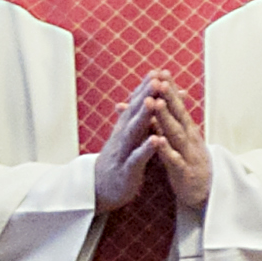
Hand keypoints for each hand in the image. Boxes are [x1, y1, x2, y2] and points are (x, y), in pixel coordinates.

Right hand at [91, 77, 160, 208]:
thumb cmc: (122, 160)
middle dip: (146, 95)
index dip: (147, 88)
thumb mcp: (133, 137)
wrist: (101, 189)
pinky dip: (146, 149)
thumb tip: (159, 97)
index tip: (159, 71)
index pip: (137, 104)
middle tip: (157, 78)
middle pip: (135, 112)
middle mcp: (123, 136)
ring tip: (154, 101)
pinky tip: (156, 140)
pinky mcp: (127, 169)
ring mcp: (124, 152)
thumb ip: (145, 118)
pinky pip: (137, 158)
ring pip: (134, 131)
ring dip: (144, 116)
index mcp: (126, 127)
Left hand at [142, 73, 210, 211]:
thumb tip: (151, 105)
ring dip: (165, 118)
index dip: (170, 90)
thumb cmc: (187, 164)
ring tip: (155, 103)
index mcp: (187, 131)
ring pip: (175, 133)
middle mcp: (190, 139)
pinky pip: (173, 159)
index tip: (160, 72)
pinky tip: (156, 140)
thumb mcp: (177, 142)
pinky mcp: (184, 171)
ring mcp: (188, 154)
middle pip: (178, 115)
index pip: (177, 107)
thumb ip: (163, 124)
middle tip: (159, 80)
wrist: (203, 194)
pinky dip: (165, 149)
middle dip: (168, 97)